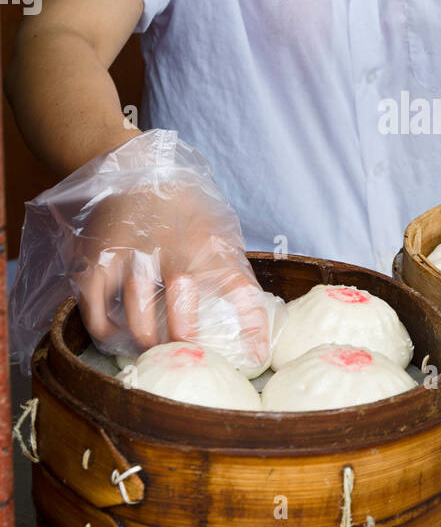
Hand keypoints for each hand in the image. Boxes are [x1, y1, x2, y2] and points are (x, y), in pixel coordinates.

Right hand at [70, 183, 269, 363]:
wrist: (135, 170)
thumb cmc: (184, 208)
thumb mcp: (218, 229)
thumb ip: (232, 268)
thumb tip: (253, 316)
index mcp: (209, 243)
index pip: (240, 288)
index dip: (252, 326)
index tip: (257, 356)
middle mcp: (171, 249)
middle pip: (181, 306)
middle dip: (183, 338)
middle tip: (185, 354)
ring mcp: (131, 254)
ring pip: (137, 314)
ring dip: (145, 340)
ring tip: (151, 350)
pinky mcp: (98, 259)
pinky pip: (96, 308)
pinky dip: (105, 330)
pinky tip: (116, 335)